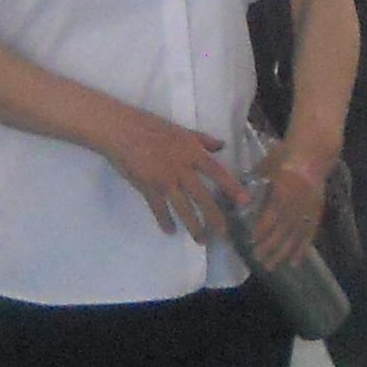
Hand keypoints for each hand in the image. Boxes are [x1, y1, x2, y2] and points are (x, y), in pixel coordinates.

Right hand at [104, 109, 244, 241]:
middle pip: (202, 197)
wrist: (121, 130)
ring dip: (193, 225)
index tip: (245, 201)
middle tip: (223, 233)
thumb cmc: (150, 126)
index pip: (217, 172)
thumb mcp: (181, 130)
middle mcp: (181, 168)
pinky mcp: (147, 187)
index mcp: (191, 152)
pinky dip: (165, 221)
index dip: (231, 187)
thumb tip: (221, 146)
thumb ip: (202, 140)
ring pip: (183, 207)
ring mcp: (164, 179)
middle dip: (214, 217)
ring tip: (201, 239)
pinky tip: (170, 231)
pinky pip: (159, 208)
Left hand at [248, 142, 337, 270]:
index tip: (252, 242)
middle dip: (271, 246)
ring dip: (284, 252)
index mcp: (285, 188)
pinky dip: (303, 248)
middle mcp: (298, 201)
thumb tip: (238, 200)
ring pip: (296, 235)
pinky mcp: (317, 212)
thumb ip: (255, 184)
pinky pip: (310, 233)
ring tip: (272, 266)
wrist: (313, 151)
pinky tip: (295, 262)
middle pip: (284, 229)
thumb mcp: (266, 166)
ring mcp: (309, 208)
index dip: (263, 230)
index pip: (272, 214)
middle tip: (259, 260)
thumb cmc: (284, 155)